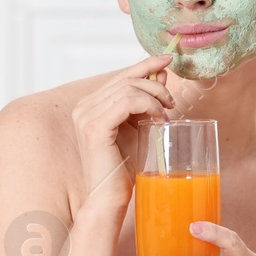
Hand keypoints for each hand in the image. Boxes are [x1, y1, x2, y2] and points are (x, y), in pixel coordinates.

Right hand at [70, 53, 175, 218]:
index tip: (167, 59)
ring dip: (154, 97)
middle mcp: (83, 107)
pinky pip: (127, 102)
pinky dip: (148, 106)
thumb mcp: (138, 126)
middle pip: (125, 79)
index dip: (145, 64)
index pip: (120, 76)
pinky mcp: (95, 127)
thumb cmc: (124, 166)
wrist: (110, 196)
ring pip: (128, 89)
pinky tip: (158, 120)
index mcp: (90, 105)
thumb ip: (146, 101)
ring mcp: (85, 116)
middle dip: (154, 85)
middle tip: (172, 102)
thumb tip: (162, 74)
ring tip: (166, 115)